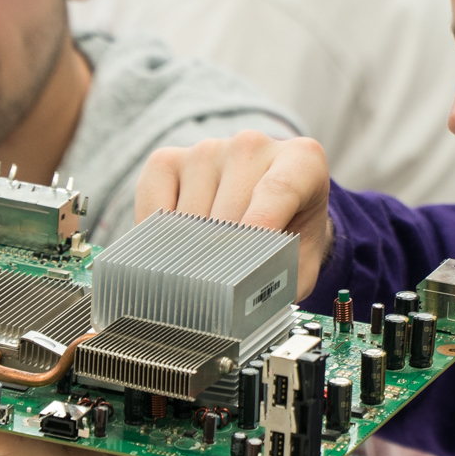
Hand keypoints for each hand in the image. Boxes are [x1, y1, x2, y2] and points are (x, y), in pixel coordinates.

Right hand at [135, 131, 332, 299]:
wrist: (273, 209)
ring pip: (189, 217)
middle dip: (221, 260)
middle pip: (228, 212)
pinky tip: (174, 252)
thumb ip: (286, 280)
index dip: (260, 228)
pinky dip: (157, 239)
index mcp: (301, 161)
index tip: (244, 263)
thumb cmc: (288, 234)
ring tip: (204, 271)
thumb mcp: (300, 261)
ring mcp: (207, 149)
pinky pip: (154, 207)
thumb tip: (254, 309)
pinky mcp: (167, 159)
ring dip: (190, 252)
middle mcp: (251, 147)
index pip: (278, 190)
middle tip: (220, 296)